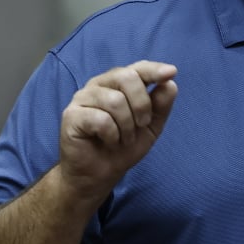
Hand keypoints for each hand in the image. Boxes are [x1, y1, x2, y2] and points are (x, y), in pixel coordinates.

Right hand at [57, 61, 178, 203]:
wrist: (99, 175)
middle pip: (126, 77)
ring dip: (127, 126)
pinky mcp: (72, 115)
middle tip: (142, 125)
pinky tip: (109, 142)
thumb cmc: (122, 148)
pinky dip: (112, 135)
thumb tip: (170, 84)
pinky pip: (101, 119)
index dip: (154, 69)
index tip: (171, 72)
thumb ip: (160, 106)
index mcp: (117, 84)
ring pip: (115, 100)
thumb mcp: (150, 128)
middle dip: (142, 104)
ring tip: (123, 139)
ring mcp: (82, 98)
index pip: (137, 68)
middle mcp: (99, 85)